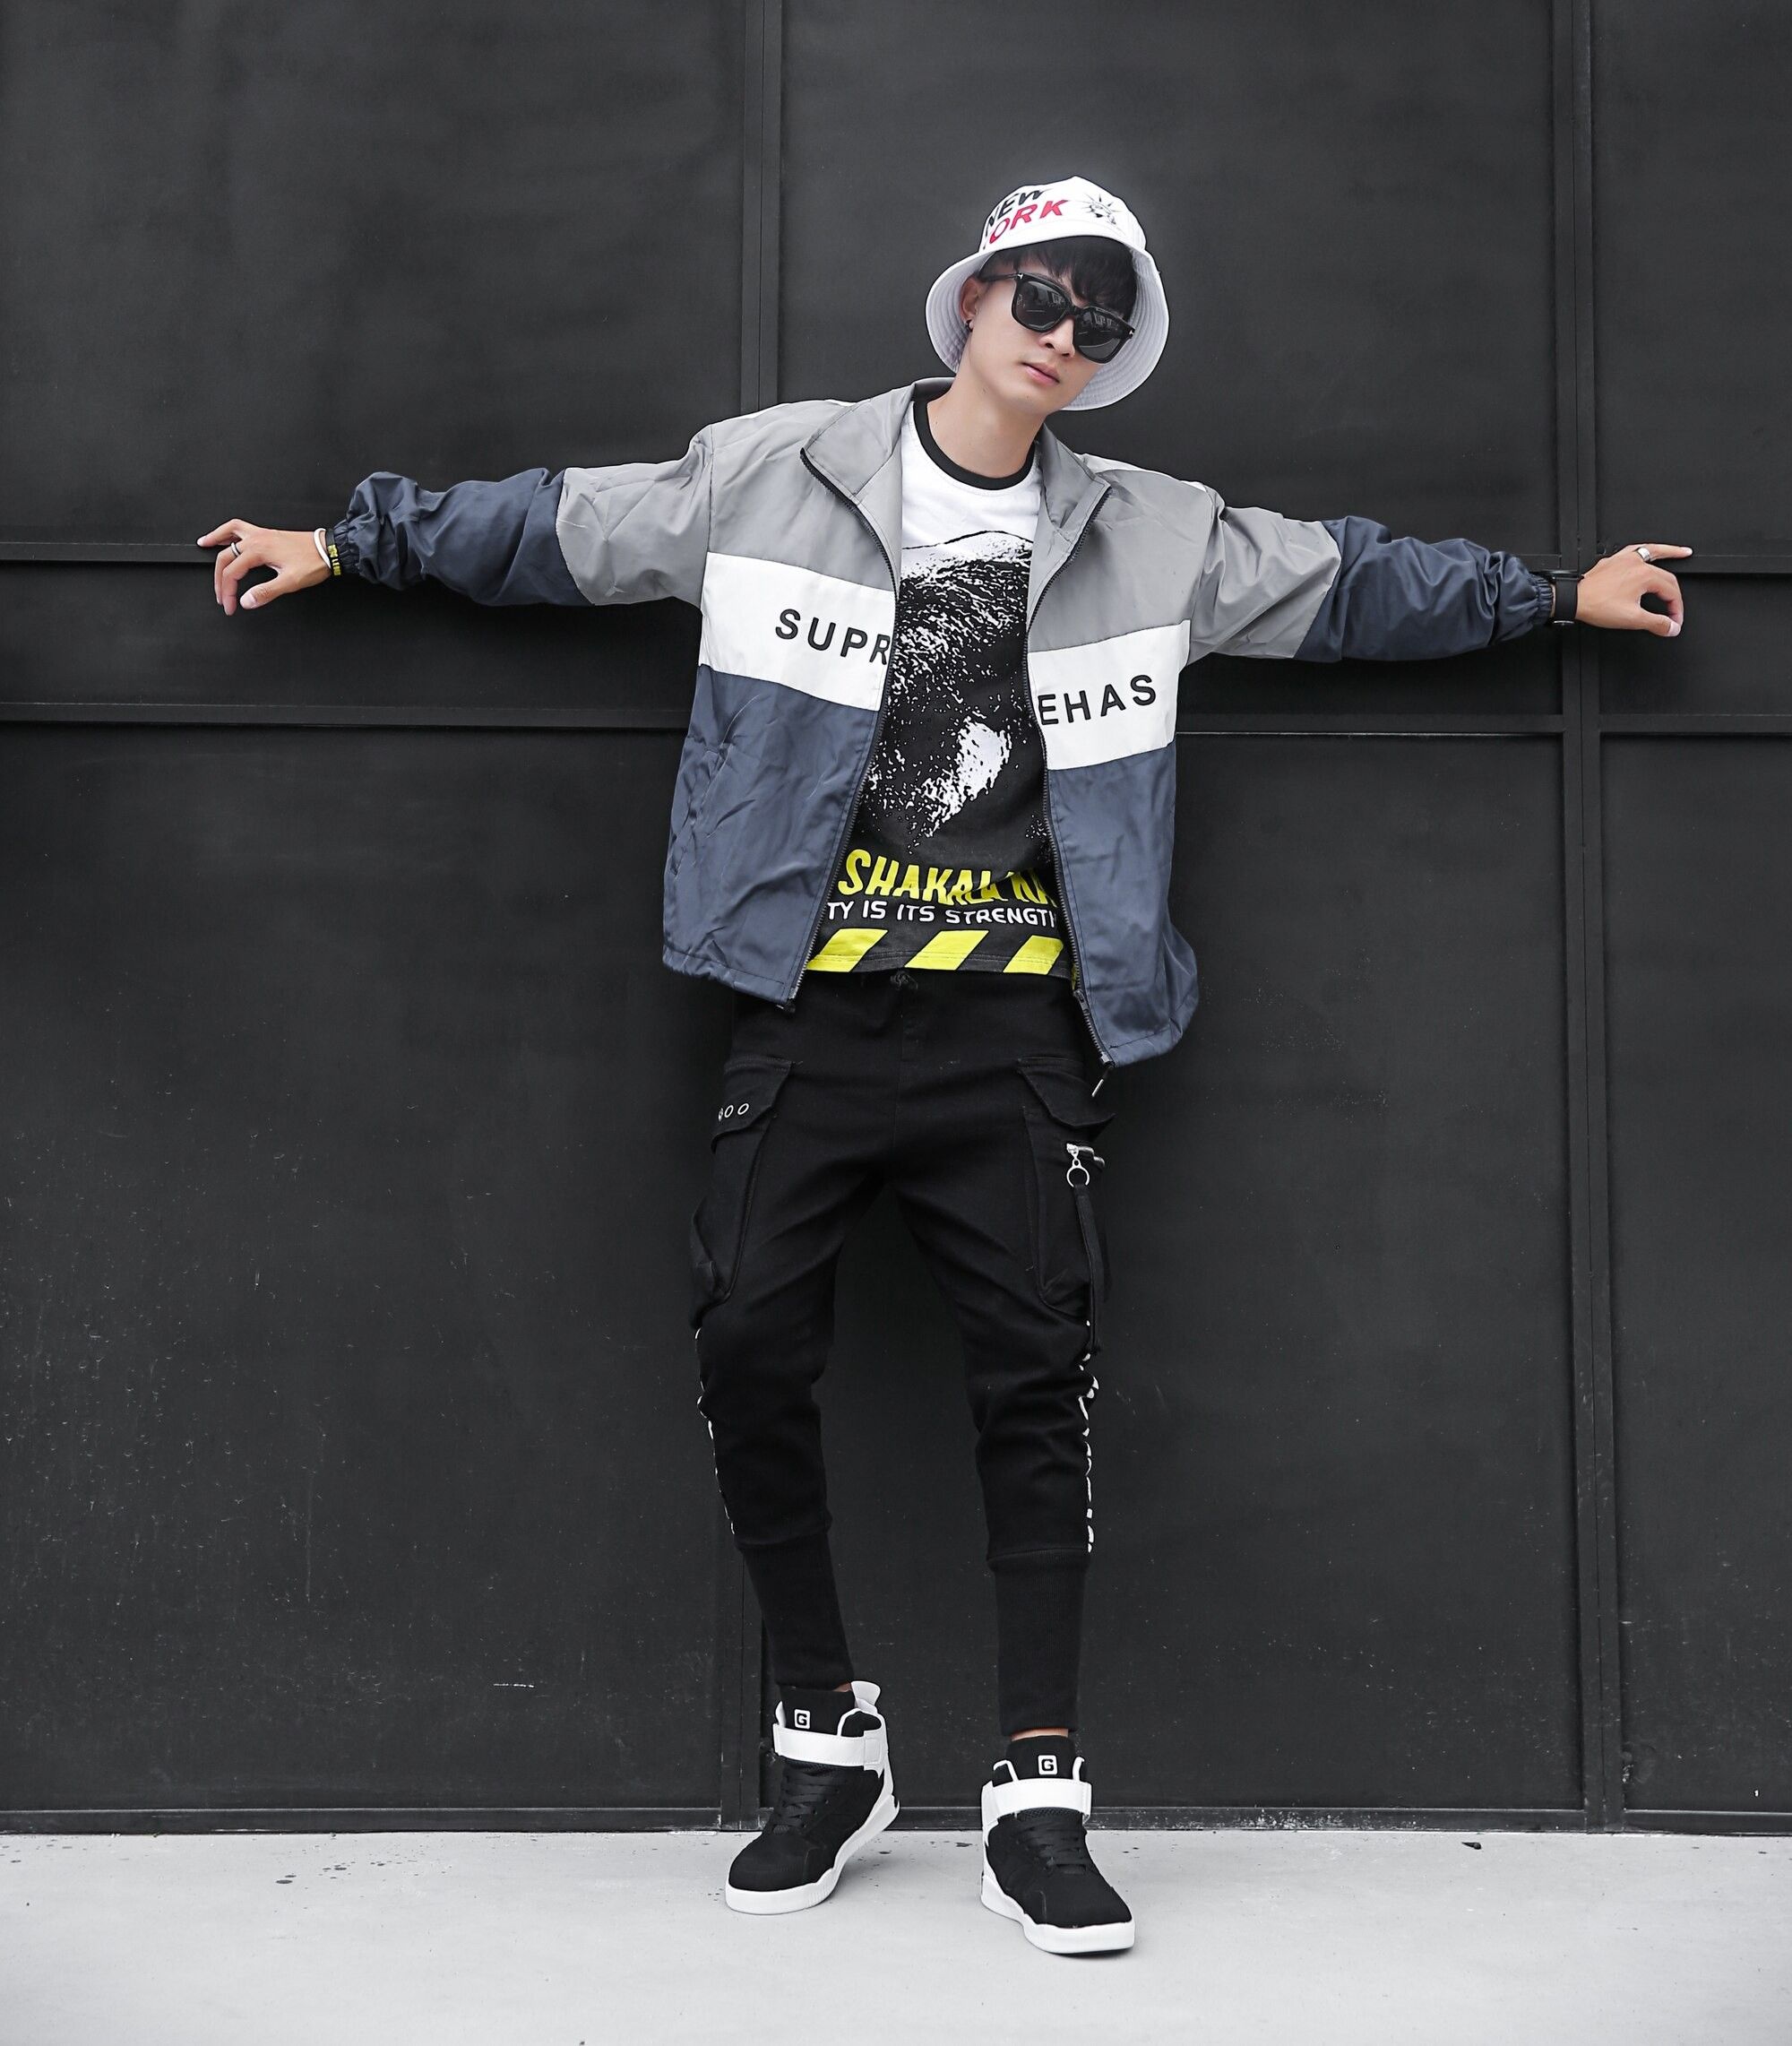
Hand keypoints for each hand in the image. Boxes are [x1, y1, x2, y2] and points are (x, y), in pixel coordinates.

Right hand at [197, 521, 332, 613]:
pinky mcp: (267, 534)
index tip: (230, 606)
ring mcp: (261, 534)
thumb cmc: (313, 563)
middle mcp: (256, 539)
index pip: (232, 573)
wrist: (328, 549)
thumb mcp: (290, 582)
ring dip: (215, 539)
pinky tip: (226, 536)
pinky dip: (229, 531)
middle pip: (226, 557)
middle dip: (219, 579)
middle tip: (221, 596)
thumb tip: (246, 601)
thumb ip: (266, 592)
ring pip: (229, 533)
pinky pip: (241, 528)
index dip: (227, 592)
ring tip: (204, 545)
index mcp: (259, 551)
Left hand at [1575, 543, 1690, 636]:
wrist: (1574, 600)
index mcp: (1645, 575)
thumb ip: (1656, 623)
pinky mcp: (1614, 561)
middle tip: (1675, 611)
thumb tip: (1671, 627)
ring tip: (1683, 553)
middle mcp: (1636, 563)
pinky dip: (1647, 551)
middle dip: (1674, 595)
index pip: (1671, 592)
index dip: (1676, 609)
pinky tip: (1649, 553)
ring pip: (1654, 553)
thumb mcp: (1632, 619)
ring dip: (1670, 553)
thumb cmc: (1596, 606)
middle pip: (1666, 576)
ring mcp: (1625, 559)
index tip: (1674, 622)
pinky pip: (1636, 550)